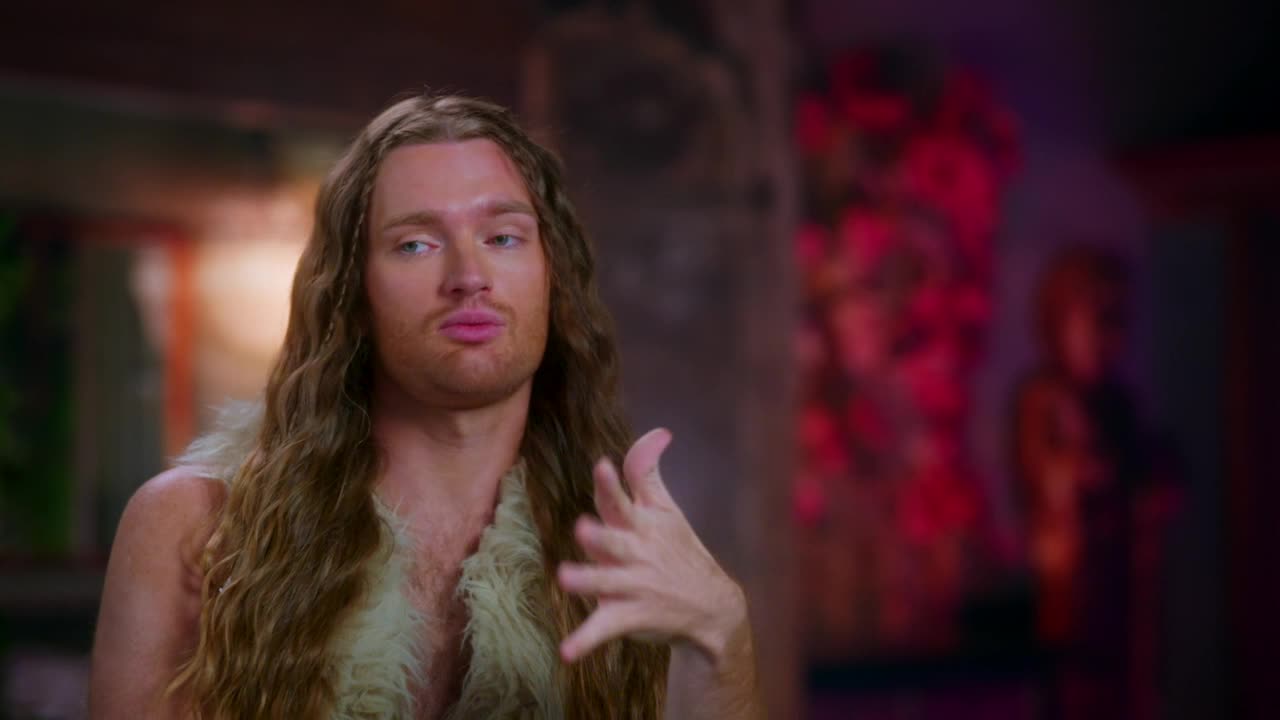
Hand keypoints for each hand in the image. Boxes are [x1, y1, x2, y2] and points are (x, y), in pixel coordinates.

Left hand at [557, 428, 746, 664]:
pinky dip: (585, 641)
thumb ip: (648, 472)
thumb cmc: (678, 550)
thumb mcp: (666, 510)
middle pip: (616, 541)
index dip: (612, 485)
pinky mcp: (629, 615)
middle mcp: (637, 553)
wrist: (712, 606)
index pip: (625, 500)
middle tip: (583, 528)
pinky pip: (604, 628)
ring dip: (588, 580)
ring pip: (606, 583)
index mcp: (642, 525)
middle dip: (600, 535)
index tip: (602, 466)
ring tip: (566, 578)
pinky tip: (566, 653)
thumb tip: (657, 432)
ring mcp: (634, 585)